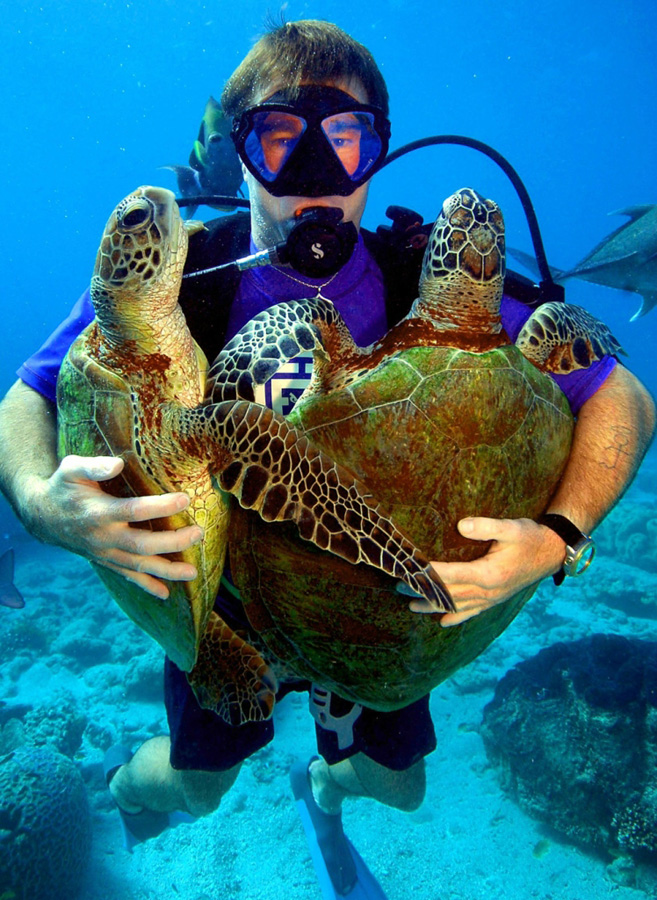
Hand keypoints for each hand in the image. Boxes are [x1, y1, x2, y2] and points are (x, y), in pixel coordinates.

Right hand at [29, 455, 202, 598]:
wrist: (42, 516)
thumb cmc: (63, 487)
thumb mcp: (71, 469)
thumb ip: (94, 466)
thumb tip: (118, 464)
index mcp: (98, 512)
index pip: (134, 510)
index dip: (160, 507)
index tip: (185, 499)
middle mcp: (103, 537)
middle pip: (142, 545)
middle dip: (173, 542)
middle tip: (198, 534)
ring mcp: (104, 553)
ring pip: (138, 566)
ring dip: (167, 571)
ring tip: (193, 573)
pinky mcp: (105, 561)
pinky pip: (127, 577)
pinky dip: (146, 586)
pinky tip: (165, 594)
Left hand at [409, 516, 565, 625]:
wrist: (553, 553)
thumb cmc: (531, 537)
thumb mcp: (511, 527)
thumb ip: (486, 526)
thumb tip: (461, 524)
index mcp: (489, 574)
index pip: (451, 575)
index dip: (429, 573)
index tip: (410, 570)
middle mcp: (488, 592)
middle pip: (449, 594)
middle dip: (424, 591)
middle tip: (399, 587)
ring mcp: (492, 599)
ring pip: (458, 607)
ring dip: (434, 607)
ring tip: (410, 606)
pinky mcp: (496, 600)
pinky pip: (473, 613)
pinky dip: (456, 618)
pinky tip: (443, 622)